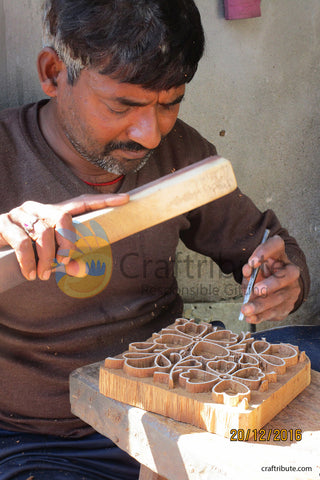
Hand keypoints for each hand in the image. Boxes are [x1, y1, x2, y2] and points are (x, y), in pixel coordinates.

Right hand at [0, 193, 128, 280]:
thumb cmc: (27, 251)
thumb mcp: (49, 256)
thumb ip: (66, 260)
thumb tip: (83, 270)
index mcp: (54, 212)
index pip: (82, 203)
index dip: (103, 201)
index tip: (125, 199)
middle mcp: (39, 208)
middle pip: (63, 217)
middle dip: (68, 242)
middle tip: (64, 262)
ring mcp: (21, 213)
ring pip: (43, 232)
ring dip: (46, 258)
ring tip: (43, 276)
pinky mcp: (3, 223)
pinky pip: (22, 241)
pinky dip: (28, 261)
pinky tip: (30, 274)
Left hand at [240, 235, 300, 323]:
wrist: (276, 290)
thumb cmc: (262, 275)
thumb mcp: (253, 270)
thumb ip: (249, 270)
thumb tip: (248, 271)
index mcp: (279, 256)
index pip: (276, 245)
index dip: (265, 252)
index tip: (252, 262)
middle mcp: (289, 271)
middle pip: (286, 276)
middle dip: (271, 284)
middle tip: (256, 290)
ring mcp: (290, 290)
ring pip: (279, 298)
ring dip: (261, 305)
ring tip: (246, 309)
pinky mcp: (286, 306)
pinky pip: (274, 312)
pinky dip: (260, 316)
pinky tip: (250, 317)